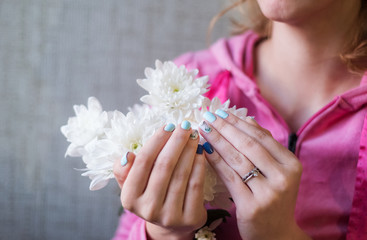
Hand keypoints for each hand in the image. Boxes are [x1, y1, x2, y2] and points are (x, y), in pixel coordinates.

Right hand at [113, 122, 206, 239]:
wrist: (171, 223)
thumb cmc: (150, 195)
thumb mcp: (132, 184)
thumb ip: (124, 170)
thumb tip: (127, 156)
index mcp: (129, 198)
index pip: (143, 162)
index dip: (156, 141)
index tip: (168, 125)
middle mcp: (147, 209)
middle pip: (164, 166)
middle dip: (176, 142)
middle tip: (184, 125)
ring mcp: (170, 216)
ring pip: (181, 174)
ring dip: (189, 150)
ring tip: (193, 135)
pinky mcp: (190, 218)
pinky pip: (196, 185)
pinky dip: (199, 165)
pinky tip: (200, 151)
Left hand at [199, 111, 310, 239]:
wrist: (276, 234)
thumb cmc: (273, 198)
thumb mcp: (277, 171)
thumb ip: (264, 145)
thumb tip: (246, 119)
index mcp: (292, 164)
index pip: (261, 136)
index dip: (238, 122)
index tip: (220, 112)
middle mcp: (283, 177)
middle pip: (248, 145)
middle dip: (225, 128)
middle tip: (207, 116)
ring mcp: (268, 193)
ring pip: (237, 159)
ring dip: (217, 141)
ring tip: (203, 129)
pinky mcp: (251, 206)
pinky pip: (228, 177)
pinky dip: (215, 161)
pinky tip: (204, 150)